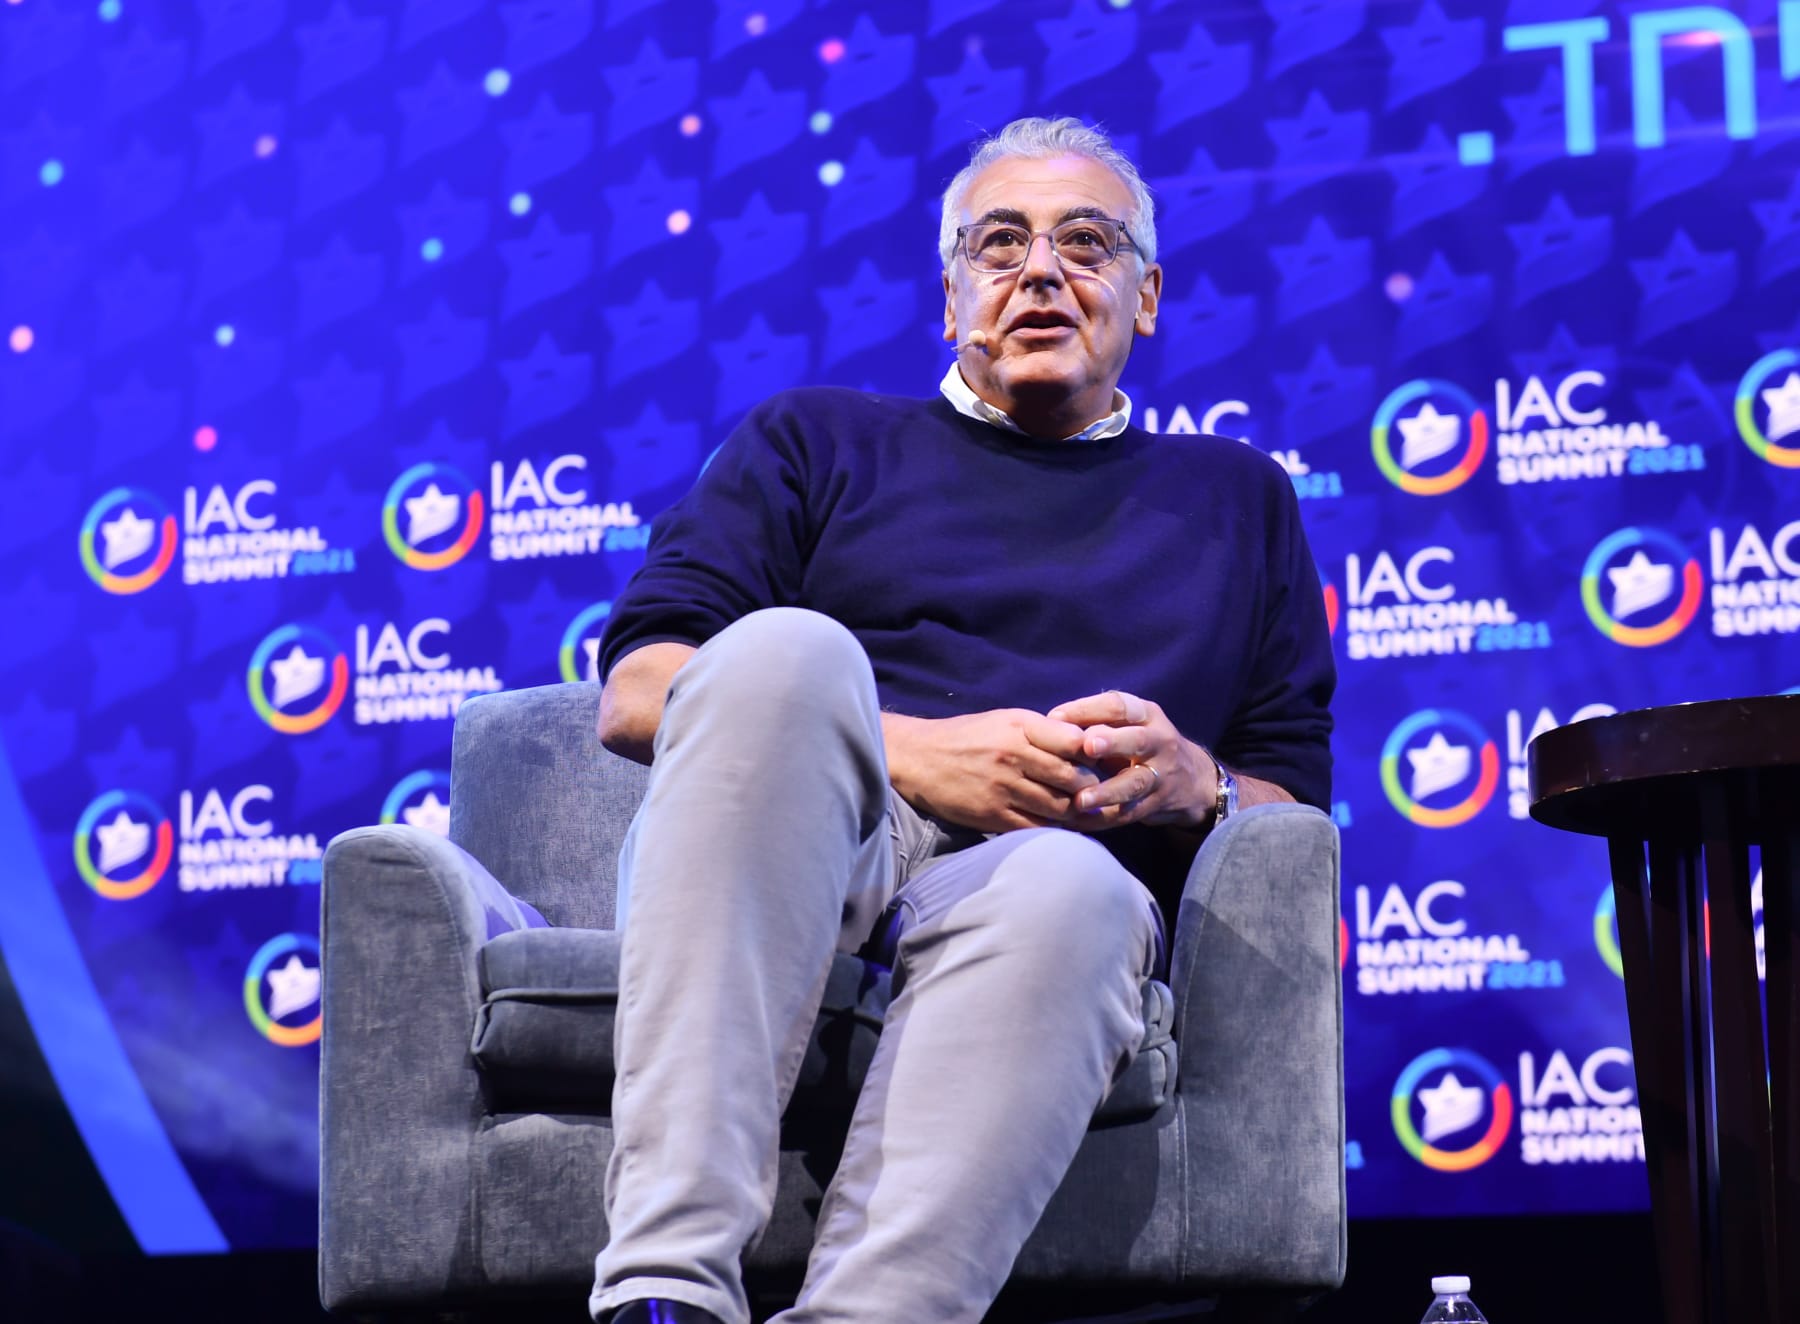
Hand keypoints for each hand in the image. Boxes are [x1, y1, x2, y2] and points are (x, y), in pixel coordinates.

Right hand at [882, 709, 1101, 833]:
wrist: (919, 758)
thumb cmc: (968, 737)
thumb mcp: (1005, 720)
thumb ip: (1044, 731)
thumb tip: (1088, 746)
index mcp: (1019, 726)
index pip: (1074, 742)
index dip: (1094, 754)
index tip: (1102, 762)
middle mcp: (1012, 755)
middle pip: (1071, 778)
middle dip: (1091, 788)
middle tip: (1099, 792)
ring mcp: (1002, 788)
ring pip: (1058, 807)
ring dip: (1075, 811)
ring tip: (1082, 810)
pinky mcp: (992, 815)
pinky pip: (1036, 828)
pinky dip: (1054, 829)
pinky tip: (1059, 825)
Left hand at [1042, 690, 1217, 830]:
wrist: (1192, 780)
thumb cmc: (1142, 744)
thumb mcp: (1130, 724)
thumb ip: (1097, 721)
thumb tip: (1049, 722)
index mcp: (1147, 715)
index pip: (1119, 706)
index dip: (1087, 709)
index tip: (1055, 716)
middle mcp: (1159, 742)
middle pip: (1138, 740)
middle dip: (1112, 742)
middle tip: (1086, 746)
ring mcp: (1161, 776)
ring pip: (1135, 783)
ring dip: (1107, 791)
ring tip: (1080, 800)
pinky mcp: (1156, 805)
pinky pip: (1129, 814)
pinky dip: (1102, 819)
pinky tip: (1077, 822)